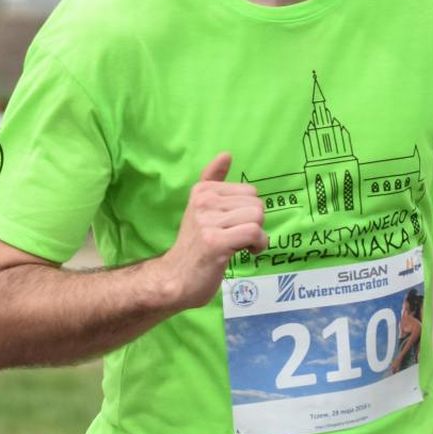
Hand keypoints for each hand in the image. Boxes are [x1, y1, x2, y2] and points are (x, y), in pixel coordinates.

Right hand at [160, 153, 267, 309]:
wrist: (175, 279)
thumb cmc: (194, 246)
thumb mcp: (200, 209)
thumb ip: (213, 181)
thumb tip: (226, 154)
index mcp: (203, 191)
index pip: (249, 191)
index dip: (247, 211)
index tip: (233, 225)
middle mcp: (204, 201)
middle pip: (257, 204)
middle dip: (253, 224)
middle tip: (236, 238)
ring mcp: (208, 221)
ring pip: (257, 218)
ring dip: (257, 237)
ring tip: (239, 246)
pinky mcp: (216, 241)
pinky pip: (254, 233)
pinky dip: (258, 245)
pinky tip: (247, 252)